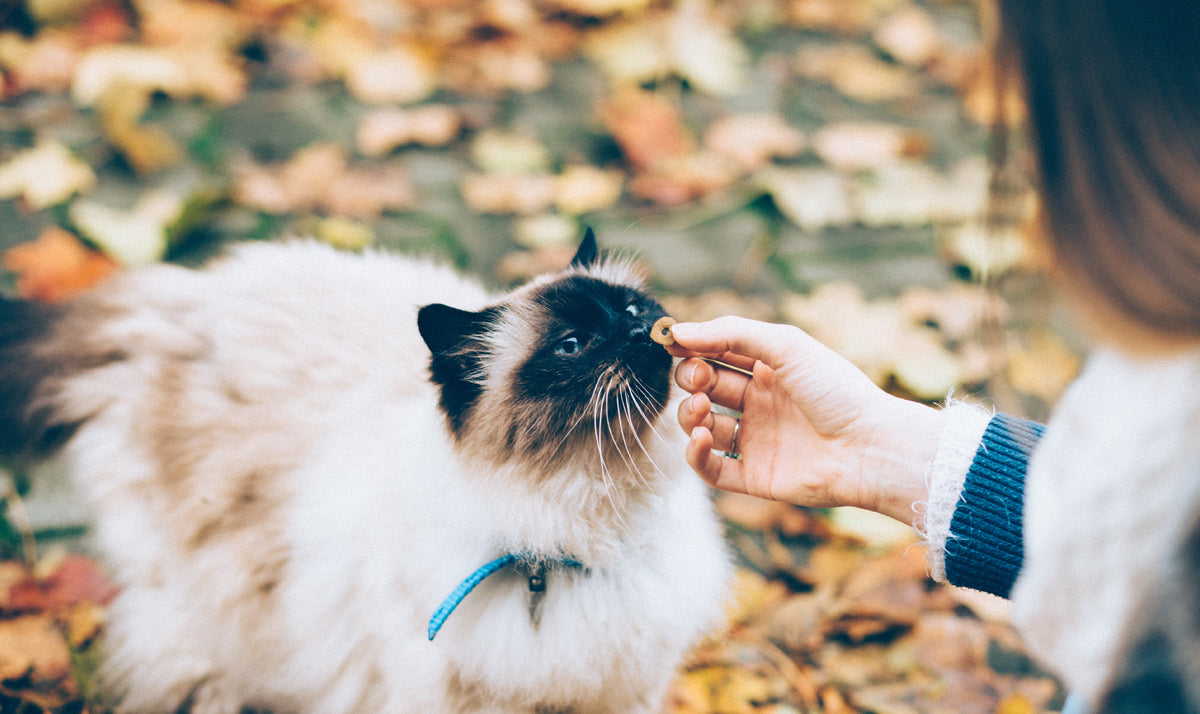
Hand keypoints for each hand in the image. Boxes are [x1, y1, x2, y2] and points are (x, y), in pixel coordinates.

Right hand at [668, 316, 945, 526]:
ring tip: (701, 409)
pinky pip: (710, 468)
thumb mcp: (785, 345)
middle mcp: (760, 404)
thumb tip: (678, 332)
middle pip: (705, 388)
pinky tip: (702, 437)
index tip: (672, 344)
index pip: (717, 354)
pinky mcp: (754, 476)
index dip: (693, 349)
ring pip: (702, 426)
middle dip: (691, 380)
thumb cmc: (836, 390)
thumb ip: (730, 333)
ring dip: (689, 414)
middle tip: (698, 379)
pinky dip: (695, 454)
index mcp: (769, 370)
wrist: (869, 446)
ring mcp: (756, 440)